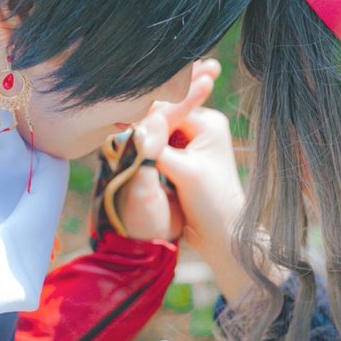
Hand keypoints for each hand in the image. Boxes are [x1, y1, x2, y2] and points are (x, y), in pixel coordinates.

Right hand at [115, 59, 219, 240]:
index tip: (118, 128)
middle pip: (163, 117)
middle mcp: (204, 125)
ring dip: (145, 141)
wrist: (222, 232)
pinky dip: (149, 151)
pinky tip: (135, 158)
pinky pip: (161, 144)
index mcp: (208, 123)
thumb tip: (131, 131)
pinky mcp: (187, 154)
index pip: (167, 108)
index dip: (144, 118)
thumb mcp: (183, 172)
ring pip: (160, 131)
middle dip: (143, 129)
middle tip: (118, 138)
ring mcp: (195, 139)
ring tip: (125, 151)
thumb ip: (157, 148)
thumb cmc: (210, 202)